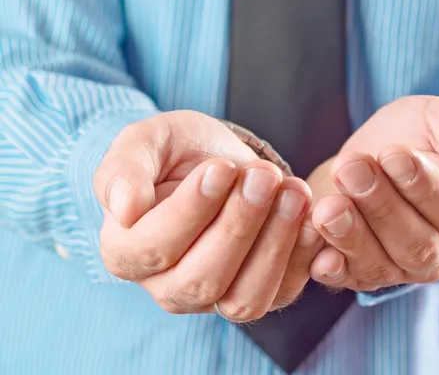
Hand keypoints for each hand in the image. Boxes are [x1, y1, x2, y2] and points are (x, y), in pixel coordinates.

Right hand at [94, 111, 321, 319]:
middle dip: (239, 225)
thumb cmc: (177, 153)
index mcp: (127, 252)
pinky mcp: (259, 293)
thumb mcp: (146, 142)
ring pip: (244, 299)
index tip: (221, 169)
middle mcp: (167, 286)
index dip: (190, 211)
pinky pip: (282, 291)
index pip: (153, 248)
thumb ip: (123, 171)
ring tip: (293, 192)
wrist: (221, 163)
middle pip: (202, 279)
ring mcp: (215, 298)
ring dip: (274, 244)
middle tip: (264, 177)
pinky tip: (312, 215)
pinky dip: (302, 256)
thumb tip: (124, 210)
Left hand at [308, 96, 438, 289]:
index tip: (393, 156)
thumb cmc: (419, 135)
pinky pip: (346, 278)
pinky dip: (332, 269)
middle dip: (380, 206)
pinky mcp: (359, 272)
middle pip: (416, 243)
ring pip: (379, 265)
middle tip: (351, 169)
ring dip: (351, 236)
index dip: (425, 187)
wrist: (374, 155)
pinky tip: (319, 256)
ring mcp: (399, 267)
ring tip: (329, 206)